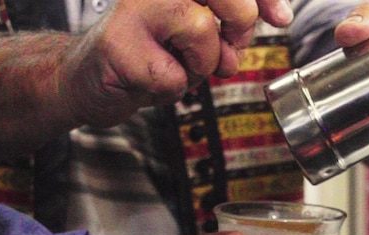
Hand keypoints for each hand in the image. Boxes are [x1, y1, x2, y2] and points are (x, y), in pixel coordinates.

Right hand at [61, 0, 293, 126]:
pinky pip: (175, 76)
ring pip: (202, 33)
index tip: (281, 19)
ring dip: (200, 65)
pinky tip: (147, 82)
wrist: (87, 81)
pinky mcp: (119, 45)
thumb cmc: (146, 53)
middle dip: (239, 27)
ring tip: (174, 66)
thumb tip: (280, 16)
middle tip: (227, 51)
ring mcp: (134, 9)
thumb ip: (231, 18)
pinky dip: (172, 90)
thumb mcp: (195, 29)